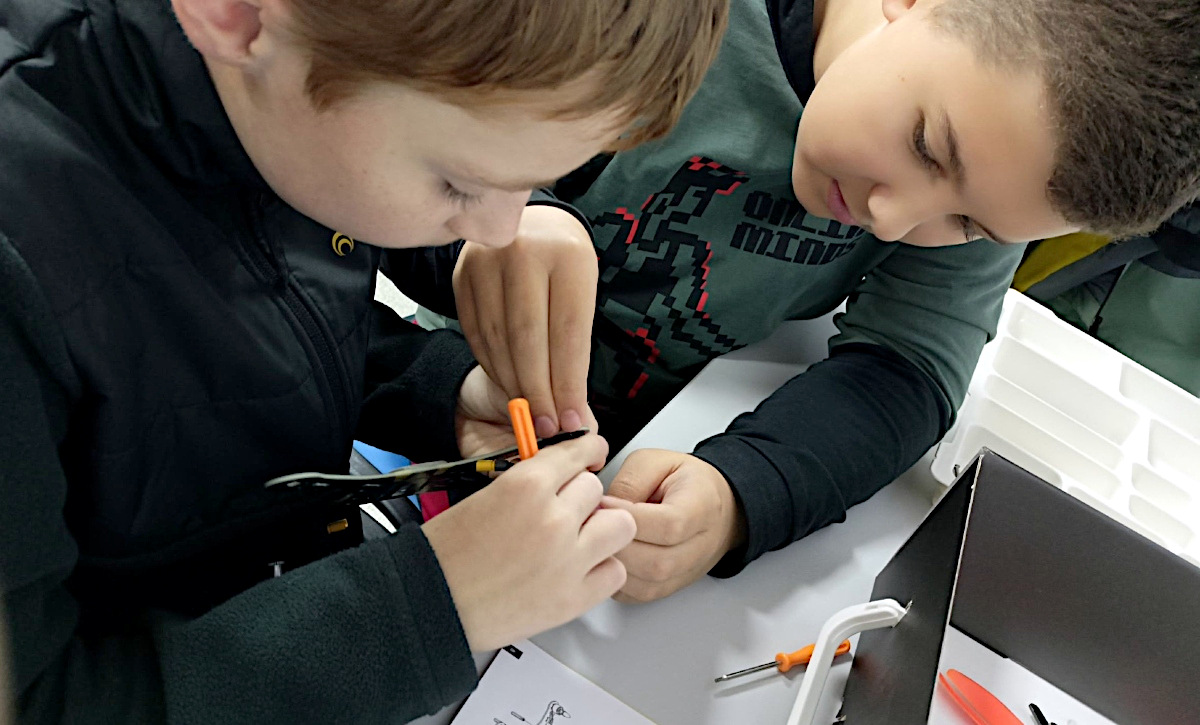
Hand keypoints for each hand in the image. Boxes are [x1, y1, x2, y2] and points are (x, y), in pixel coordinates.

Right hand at [422, 434, 634, 650]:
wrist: (430, 605)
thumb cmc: (445, 556)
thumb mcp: (484, 497)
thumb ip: (528, 485)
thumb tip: (560, 479)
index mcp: (526, 486)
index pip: (577, 452)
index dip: (585, 452)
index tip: (592, 453)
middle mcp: (554, 519)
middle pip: (596, 488)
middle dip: (581, 498)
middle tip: (564, 512)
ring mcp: (569, 559)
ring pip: (619, 525)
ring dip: (602, 529)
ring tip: (580, 541)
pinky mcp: (574, 598)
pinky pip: (615, 570)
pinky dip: (601, 569)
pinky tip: (579, 571)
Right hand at [454, 205, 598, 438]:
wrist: (534, 223)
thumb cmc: (565, 265)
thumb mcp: (585, 293)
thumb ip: (578, 349)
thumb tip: (578, 416)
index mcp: (567, 256)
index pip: (568, 333)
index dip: (568, 382)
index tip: (572, 419)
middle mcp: (523, 252)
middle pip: (528, 339)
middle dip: (538, 392)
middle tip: (548, 428)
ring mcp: (486, 261)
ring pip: (498, 340)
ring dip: (513, 384)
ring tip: (529, 412)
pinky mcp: (462, 274)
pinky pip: (476, 333)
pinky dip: (492, 365)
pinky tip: (507, 383)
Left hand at [602, 449, 746, 602]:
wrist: (715, 506)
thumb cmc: (685, 483)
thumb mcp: (656, 462)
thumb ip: (629, 482)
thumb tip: (602, 507)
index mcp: (701, 508)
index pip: (668, 525)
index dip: (629, 518)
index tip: (602, 503)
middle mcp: (699, 547)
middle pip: (656, 563)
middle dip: (615, 545)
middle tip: (591, 525)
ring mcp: (685, 573)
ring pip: (645, 585)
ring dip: (613, 565)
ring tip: (595, 541)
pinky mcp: (667, 588)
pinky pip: (636, 596)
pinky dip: (614, 581)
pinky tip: (606, 558)